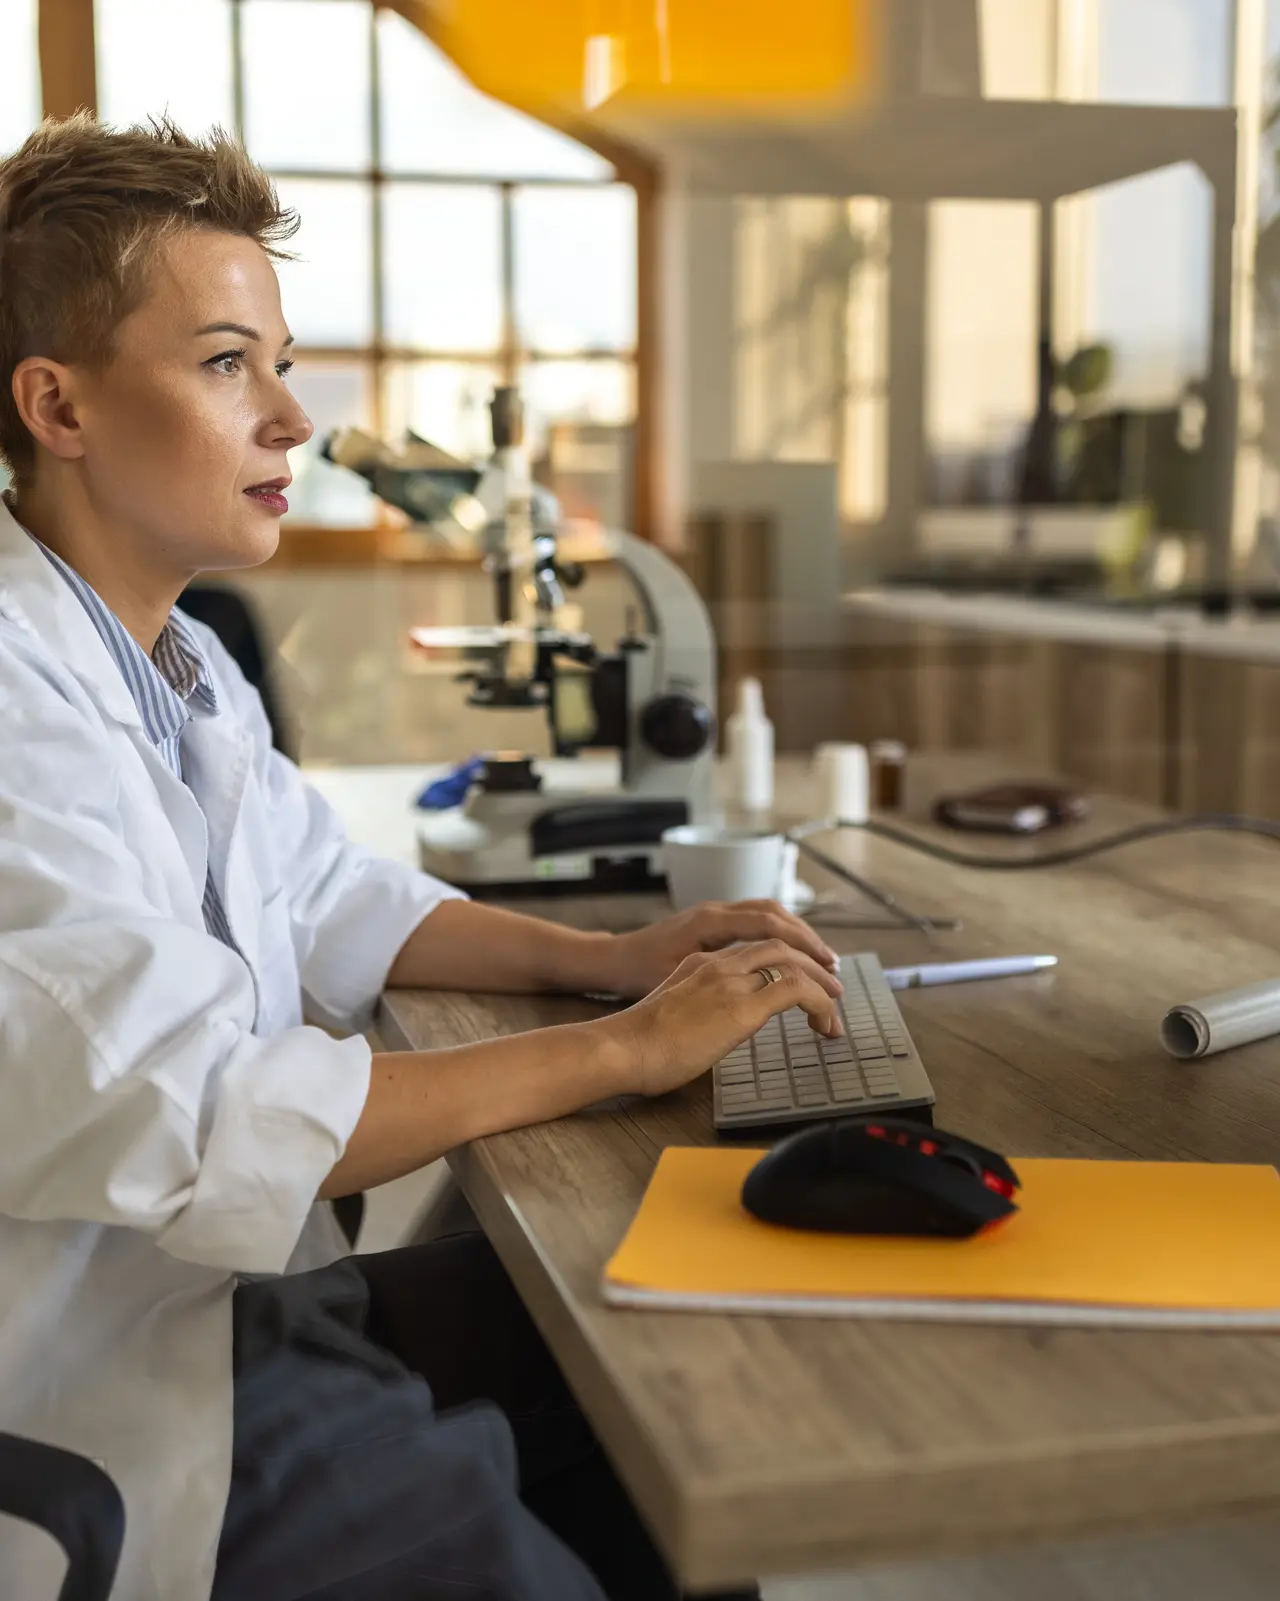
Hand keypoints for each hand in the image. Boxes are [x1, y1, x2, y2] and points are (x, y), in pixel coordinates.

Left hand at [596, 900, 839, 998]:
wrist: (609, 965)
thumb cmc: (637, 977)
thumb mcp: (678, 983)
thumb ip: (722, 982)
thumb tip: (768, 988)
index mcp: (710, 923)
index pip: (771, 926)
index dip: (804, 948)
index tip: (828, 972)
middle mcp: (714, 912)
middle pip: (775, 915)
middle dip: (808, 941)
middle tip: (834, 969)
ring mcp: (711, 916)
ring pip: (766, 915)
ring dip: (796, 936)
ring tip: (820, 963)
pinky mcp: (708, 926)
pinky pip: (752, 923)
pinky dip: (777, 937)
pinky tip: (787, 960)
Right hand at [605, 939, 844, 1098]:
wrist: (621, 1048)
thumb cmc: (636, 1046)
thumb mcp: (671, 1017)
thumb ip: (696, 1013)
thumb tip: (713, 1032)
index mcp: (698, 963)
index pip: (752, 949)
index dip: (783, 959)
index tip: (799, 980)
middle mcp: (716, 963)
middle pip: (778, 944)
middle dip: (811, 961)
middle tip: (831, 983)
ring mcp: (730, 981)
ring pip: (793, 961)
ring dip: (821, 980)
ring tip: (836, 1002)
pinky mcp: (742, 1006)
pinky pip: (796, 990)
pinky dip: (820, 1002)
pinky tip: (826, 1023)